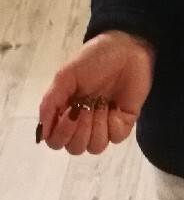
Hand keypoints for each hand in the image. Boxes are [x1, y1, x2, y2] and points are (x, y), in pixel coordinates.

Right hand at [38, 30, 156, 154]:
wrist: (126, 51)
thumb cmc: (93, 60)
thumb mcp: (65, 77)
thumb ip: (51, 103)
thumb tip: (41, 132)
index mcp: (66, 112)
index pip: (56, 141)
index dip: (60, 135)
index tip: (68, 113)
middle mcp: (83, 123)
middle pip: (75, 148)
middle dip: (79, 130)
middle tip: (87, 107)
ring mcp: (104, 125)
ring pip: (95, 148)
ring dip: (97, 127)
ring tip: (102, 105)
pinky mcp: (124, 124)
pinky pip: (116, 138)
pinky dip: (114, 124)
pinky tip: (115, 107)